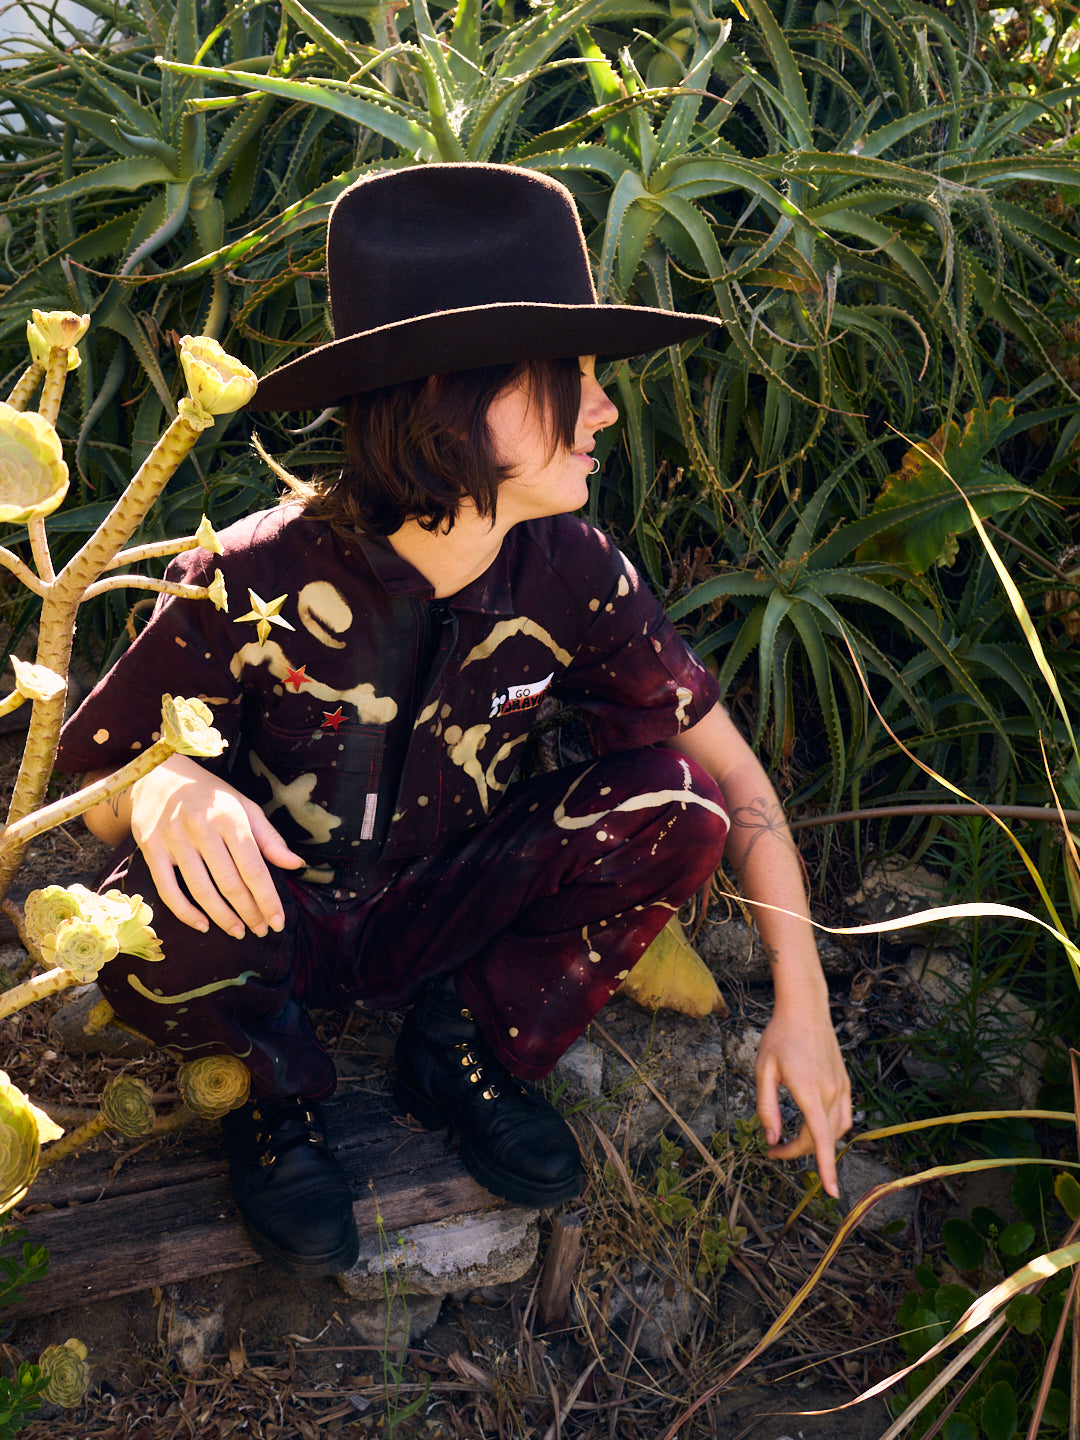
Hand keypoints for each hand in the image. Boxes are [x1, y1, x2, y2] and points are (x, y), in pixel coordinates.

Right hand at [129, 754, 304, 937]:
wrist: (159, 775)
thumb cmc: (210, 795)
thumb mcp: (244, 807)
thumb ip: (269, 838)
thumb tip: (295, 865)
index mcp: (230, 817)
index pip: (254, 868)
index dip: (268, 899)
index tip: (278, 921)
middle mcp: (202, 829)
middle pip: (230, 883)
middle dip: (249, 912)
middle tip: (261, 930)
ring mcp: (174, 840)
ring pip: (201, 890)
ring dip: (222, 917)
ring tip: (238, 931)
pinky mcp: (151, 850)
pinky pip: (168, 890)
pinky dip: (185, 912)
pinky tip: (202, 925)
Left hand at [755, 992, 852, 1197]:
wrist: (805, 1008)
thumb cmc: (780, 1036)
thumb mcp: (763, 1069)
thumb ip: (767, 1106)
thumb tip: (772, 1138)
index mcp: (809, 1091)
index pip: (819, 1139)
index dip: (826, 1168)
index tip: (831, 1193)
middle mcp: (831, 1092)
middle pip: (820, 1137)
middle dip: (798, 1151)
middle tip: (772, 1149)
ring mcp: (842, 1087)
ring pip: (836, 1129)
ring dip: (816, 1141)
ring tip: (790, 1141)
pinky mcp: (845, 1081)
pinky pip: (843, 1115)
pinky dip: (830, 1128)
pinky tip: (813, 1126)